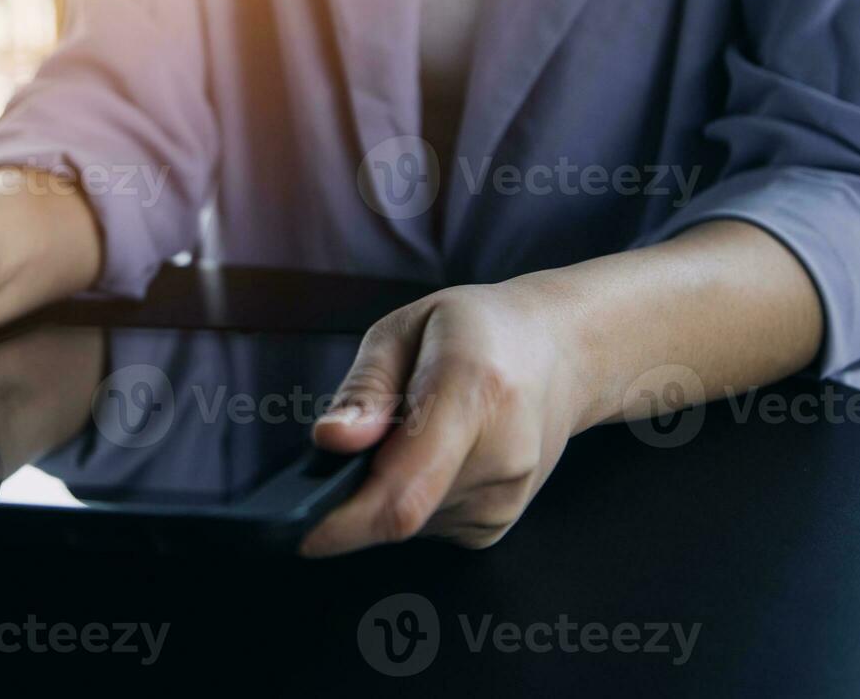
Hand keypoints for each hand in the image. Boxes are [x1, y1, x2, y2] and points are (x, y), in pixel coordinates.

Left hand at [301, 284, 578, 554]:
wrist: (562, 354)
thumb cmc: (477, 331)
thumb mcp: (406, 328)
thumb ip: (365, 388)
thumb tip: (331, 442)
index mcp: (474, 391)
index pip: (405, 485)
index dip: (344, 521)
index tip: (297, 531)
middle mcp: (501, 455)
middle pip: (396, 510)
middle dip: (350, 492)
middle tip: (351, 444)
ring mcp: (505, 498)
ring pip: (404, 522)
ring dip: (380, 491)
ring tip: (404, 434)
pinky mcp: (496, 524)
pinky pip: (423, 526)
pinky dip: (406, 497)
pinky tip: (425, 455)